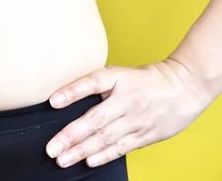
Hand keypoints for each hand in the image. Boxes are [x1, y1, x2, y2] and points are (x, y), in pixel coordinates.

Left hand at [45, 60, 211, 168]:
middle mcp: (127, 99)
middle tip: (51, 148)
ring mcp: (137, 119)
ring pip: (106, 137)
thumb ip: (96, 85)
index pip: (92, 83)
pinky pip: (122, 147)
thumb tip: (62, 99)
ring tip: (62, 159)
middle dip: (71, 135)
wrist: (184, 87)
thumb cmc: (143, 80)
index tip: (52, 102)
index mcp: (118, 78)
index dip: (72, 92)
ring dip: (82, 150)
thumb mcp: (119, 74)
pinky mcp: (146, 135)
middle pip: (96, 119)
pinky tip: (88, 161)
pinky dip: (104, 155)